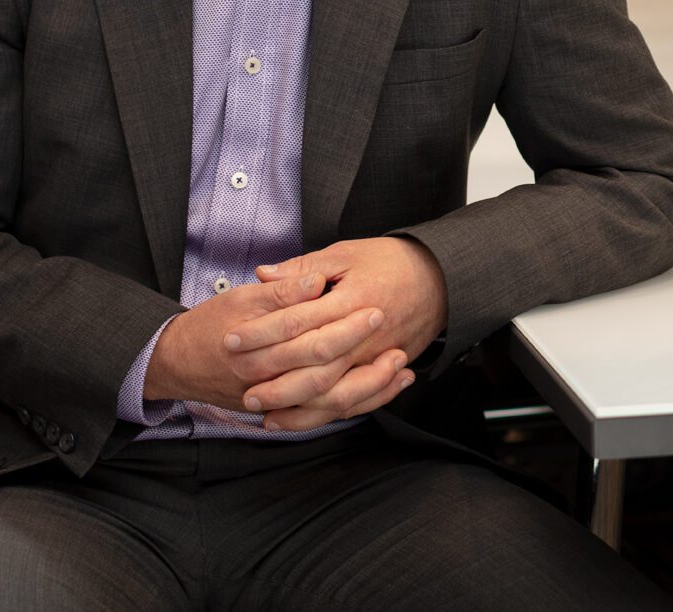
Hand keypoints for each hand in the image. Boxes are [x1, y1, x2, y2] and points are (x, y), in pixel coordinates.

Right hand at [143, 271, 390, 411]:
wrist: (177, 363)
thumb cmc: (210, 324)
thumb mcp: (241, 297)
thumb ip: (280, 291)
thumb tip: (315, 281)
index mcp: (257, 342)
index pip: (308, 333)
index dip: (344, 321)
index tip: (375, 306)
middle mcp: (267, 376)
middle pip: (324, 371)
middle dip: (364, 355)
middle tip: (395, 338)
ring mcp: (275, 399)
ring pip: (330, 403)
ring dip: (369, 387)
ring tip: (400, 367)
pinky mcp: (282, 410)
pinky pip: (326, 415)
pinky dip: (357, 404)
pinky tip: (383, 389)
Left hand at [227, 237, 448, 430]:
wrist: (439, 278)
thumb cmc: (390, 261)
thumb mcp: (345, 253)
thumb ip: (303, 268)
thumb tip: (263, 274)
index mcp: (350, 301)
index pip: (297, 322)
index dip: (262, 333)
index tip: (232, 340)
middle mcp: (363, 337)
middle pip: (314, 368)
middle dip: (276, 382)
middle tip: (244, 389)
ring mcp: (375, 358)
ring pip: (333, 394)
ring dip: (298, 407)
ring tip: (265, 412)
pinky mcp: (382, 370)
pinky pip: (353, 401)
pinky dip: (326, 414)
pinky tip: (301, 418)